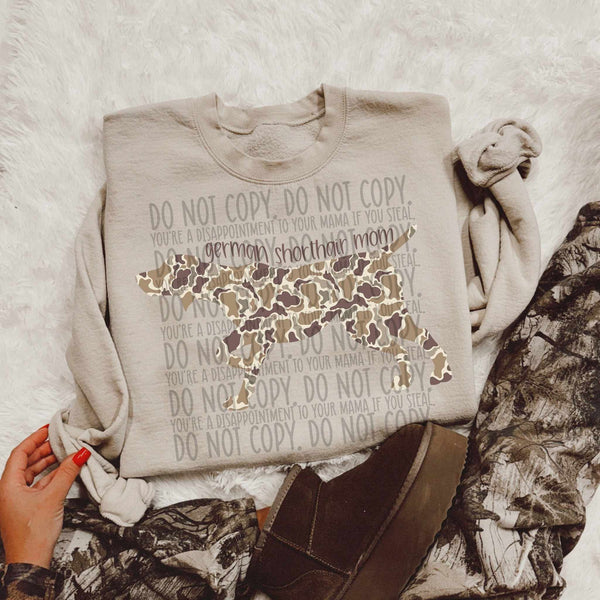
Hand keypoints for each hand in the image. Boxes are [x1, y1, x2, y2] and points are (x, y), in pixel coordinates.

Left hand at [0, 424, 90, 568]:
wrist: (30, 561)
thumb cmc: (32, 534)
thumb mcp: (53, 497)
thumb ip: (67, 472)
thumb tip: (79, 454)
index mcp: (7, 486)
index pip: (19, 454)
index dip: (34, 439)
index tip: (48, 429)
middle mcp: (9, 491)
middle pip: (26, 463)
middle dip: (43, 450)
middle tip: (59, 440)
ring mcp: (17, 500)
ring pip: (32, 474)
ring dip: (48, 463)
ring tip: (64, 453)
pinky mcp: (27, 508)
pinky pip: (38, 485)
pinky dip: (50, 476)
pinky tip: (63, 473)